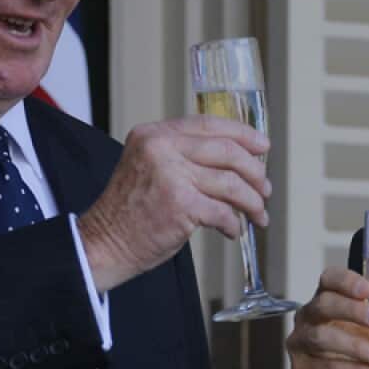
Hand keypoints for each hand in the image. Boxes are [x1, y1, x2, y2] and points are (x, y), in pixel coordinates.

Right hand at [78, 115, 270, 291]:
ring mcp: (171, 176)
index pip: (209, 124)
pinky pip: (223, 211)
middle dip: (254, 171)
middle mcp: (161, 149)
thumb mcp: (150, 167)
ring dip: (251, 201)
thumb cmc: (130, 212)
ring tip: (257, 213)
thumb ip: (183, 155)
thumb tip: (236, 158)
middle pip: (227, 151)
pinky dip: (233, 223)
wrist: (104, 243)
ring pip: (231, 182)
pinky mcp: (181, 205)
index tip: (263, 146)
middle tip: (264, 188)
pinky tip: (232, 230)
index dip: (243, 134)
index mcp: (154, 135)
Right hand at [289, 267, 368, 368]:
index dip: (346, 280)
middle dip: (352, 310)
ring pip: (321, 338)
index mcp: (330, 300)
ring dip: (355, 346)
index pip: (329, 279)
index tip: (368, 290)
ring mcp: (300, 343)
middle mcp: (310, 317)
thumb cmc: (367, 357)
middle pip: (322, 304)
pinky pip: (325, 367)